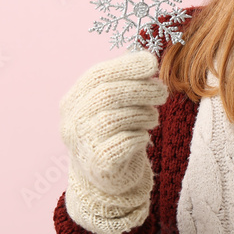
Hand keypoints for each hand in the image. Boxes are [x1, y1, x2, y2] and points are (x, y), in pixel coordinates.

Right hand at [58, 50, 166, 233]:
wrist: (107, 178)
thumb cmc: (114, 133)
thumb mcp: (114, 104)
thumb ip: (124, 80)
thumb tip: (144, 55)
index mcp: (72, 101)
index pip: (96, 75)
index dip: (126, 66)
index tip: (152, 62)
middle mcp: (71, 122)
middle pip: (107, 94)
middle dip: (141, 89)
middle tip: (162, 93)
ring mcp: (81, 145)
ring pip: (115, 117)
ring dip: (142, 114)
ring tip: (151, 118)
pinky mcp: (98, 165)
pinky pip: (125, 142)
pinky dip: (140, 136)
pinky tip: (142, 137)